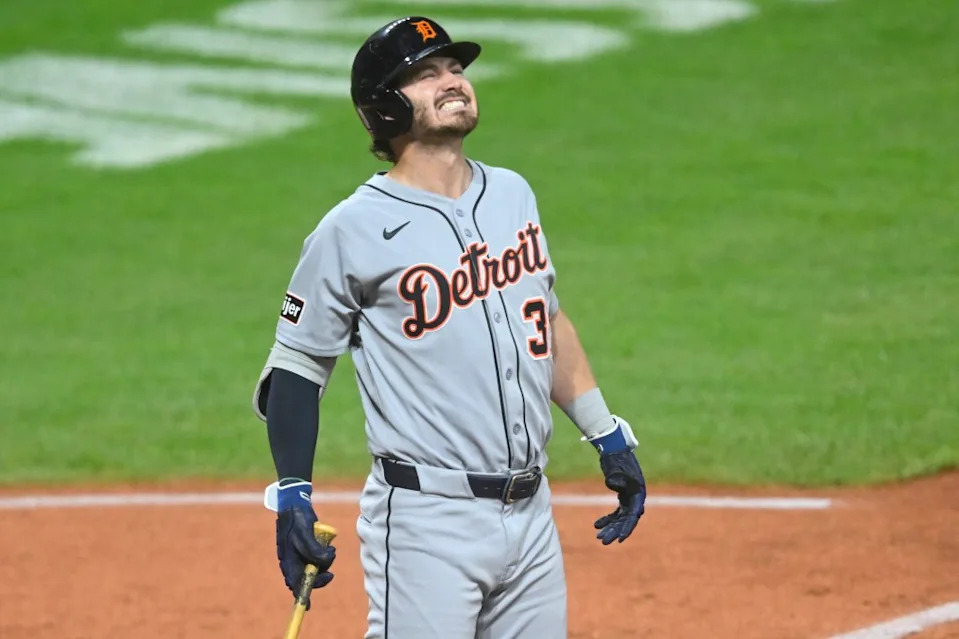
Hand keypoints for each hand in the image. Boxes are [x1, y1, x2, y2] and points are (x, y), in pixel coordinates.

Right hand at [275, 482, 335, 608]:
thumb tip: (326, 563)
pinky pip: (319, 557)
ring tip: (330, 550)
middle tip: (331, 573)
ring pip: (316, 567)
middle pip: (308, 577)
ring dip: (325, 562)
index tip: (308, 606)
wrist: (296, 504)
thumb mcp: (305, 535)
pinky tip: (329, 546)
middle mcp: (294, 560)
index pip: (295, 583)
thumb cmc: (297, 519)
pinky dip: (326, 554)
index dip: (302, 595)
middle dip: (321, 575)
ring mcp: (301, 554)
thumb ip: (314, 550)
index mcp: (288, 561)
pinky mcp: (309, 548)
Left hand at [594, 449, 646, 544]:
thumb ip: (615, 478)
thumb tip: (611, 484)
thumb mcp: (616, 469)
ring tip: (598, 536)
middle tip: (603, 541)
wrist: (614, 449)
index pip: (633, 516)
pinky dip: (607, 519)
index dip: (627, 528)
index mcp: (638, 494)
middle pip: (626, 520)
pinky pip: (616, 512)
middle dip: (615, 531)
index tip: (619, 539)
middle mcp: (636, 498)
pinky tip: (596, 525)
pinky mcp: (622, 496)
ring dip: (610, 527)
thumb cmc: (616, 459)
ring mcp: (629, 498)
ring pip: (620, 518)